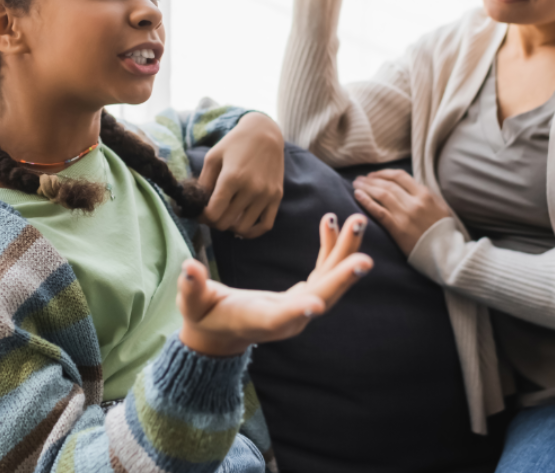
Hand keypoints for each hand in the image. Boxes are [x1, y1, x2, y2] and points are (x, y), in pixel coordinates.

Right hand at [178, 213, 372, 355]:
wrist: (219, 332)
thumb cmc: (203, 316)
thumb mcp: (192, 304)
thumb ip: (191, 288)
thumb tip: (188, 268)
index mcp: (260, 321)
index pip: (281, 319)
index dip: (297, 312)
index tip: (315, 305)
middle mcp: (287, 318)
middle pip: (320, 298)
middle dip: (341, 279)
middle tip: (365, 259)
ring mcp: (299, 307)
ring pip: (330, 282)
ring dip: (345, 253)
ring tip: (358, 222)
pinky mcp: (303, 295)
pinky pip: (324, 271)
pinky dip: (331, 247)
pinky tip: (333, 221)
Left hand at [198, 113, 284, 238]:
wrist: (265, 133)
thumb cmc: (235, 143)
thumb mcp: (213, 157)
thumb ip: (203, 182)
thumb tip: (197, 205)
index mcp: (232, 178)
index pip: (213, 214)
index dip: (202, 217)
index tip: (200, 212)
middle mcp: (251, 189)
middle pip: (226, 223)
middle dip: (214, 221)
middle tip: (212, 213)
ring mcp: (266, 194)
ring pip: (243, 228)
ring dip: (230, 226)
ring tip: (226, 216)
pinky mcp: (277, 197)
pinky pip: (265, 225)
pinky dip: (252, 232)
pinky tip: (242, 226)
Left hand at [352, 170, 450, 255]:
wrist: (446, 254)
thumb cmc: (443, 231)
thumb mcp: (440, 207)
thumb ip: (425, 195)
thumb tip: (409, 186)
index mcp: (425, 195)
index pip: (400, 176)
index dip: (384, 173)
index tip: (374, 175)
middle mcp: (415, 202)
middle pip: (388, 184)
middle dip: (371, 180)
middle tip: (360, 179)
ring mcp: (405, 215)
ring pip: (381, 195)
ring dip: (366, 188)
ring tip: (356, 185)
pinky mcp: (398, 229)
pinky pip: (379, 212)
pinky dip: (366, 202)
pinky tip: (358, 196)